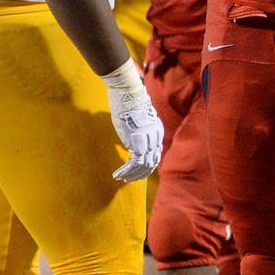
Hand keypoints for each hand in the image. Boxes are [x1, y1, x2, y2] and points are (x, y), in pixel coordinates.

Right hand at [101, 60, 163, 181]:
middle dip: (141, 173)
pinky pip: (132, 163)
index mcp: (157, 132)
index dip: (148, 165)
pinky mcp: (137, 144)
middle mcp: (155, 138)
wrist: (129, 95)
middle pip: (151, 162)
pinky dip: (125, 171)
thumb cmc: (130, 103)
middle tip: (130, 179)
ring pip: (142, 166)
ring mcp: (147, 142)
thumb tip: (131, 144)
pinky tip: (117, 175)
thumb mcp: (138, 120)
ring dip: (131, 175)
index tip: (139, 171)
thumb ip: (139, 132)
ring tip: (122, 179)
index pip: (156, 154)